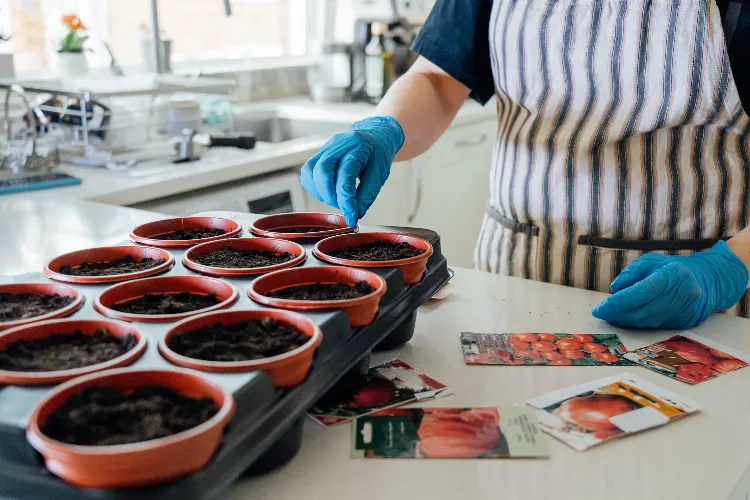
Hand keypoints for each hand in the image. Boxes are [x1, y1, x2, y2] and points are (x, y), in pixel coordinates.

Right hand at [300, 116, 404, 226]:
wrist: (373, 138)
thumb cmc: (377, 155)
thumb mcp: (380, 174)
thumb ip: (367, 194)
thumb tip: (355, 214)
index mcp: (358, 146)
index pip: (346, 174)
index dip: (346, 199)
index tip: (351, 217)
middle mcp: (337, 144)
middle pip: (322, 171)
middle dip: (331, 196)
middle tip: (343, 206)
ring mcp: (325, 148)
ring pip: (310, 172)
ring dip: (321, 193)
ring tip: (336, 199)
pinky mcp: (317, 155)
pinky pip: (307, 174)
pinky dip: (315, 188)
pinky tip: (328, 193)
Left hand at [592, 241, 747, 328]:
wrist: (707, 282)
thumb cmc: (673, 268)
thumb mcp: (651, 262)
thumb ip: (632, 273)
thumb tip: (614, 289)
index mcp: (673, 276)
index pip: (640, 293)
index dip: (617, 303)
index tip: (599, 308)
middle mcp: (680, 296)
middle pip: (642, 311)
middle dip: (617, 314)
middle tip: (600, 314)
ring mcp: (683, 312)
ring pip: (647, 322)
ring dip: (624, 321)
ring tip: (609, 316)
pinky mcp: (682, 323)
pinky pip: (654, 326)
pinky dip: (636, 324)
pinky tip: (624, 320)